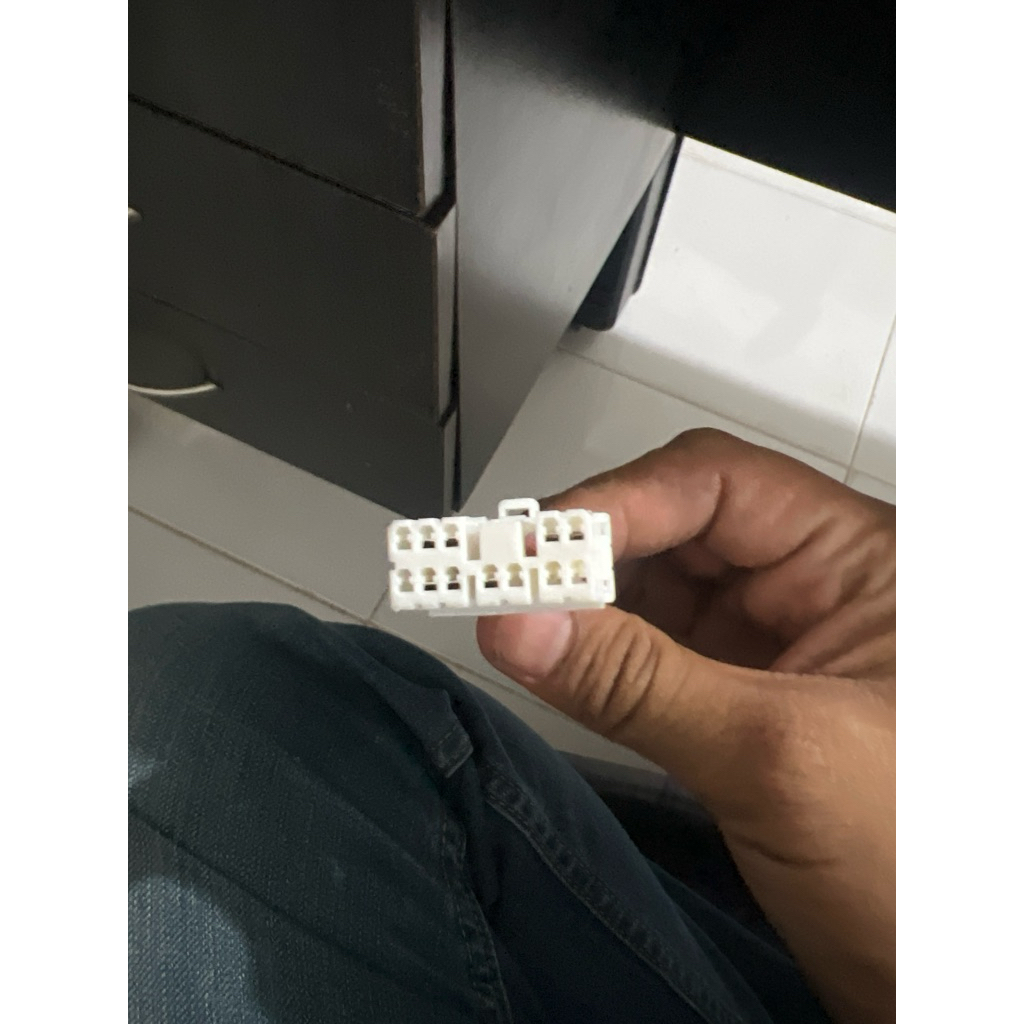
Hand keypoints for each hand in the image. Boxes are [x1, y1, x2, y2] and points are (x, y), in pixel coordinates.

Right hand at [477, 428, 895, 1023]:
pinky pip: (652, 652)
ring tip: (518, 615)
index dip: (618, 504)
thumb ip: (638, 682)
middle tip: (508, 580)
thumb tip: (526, 624)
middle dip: (589, 551)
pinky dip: (597, 653)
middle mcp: (815, 589)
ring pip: (656, 589)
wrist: (943, 983)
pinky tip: (558, 658)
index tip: (535, 551)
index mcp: (860, 562)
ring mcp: (775, 645)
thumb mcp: (777, 755)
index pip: (717, 486)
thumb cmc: (936, 874)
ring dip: (584, 601)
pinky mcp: (741, 701)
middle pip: (677, 526)